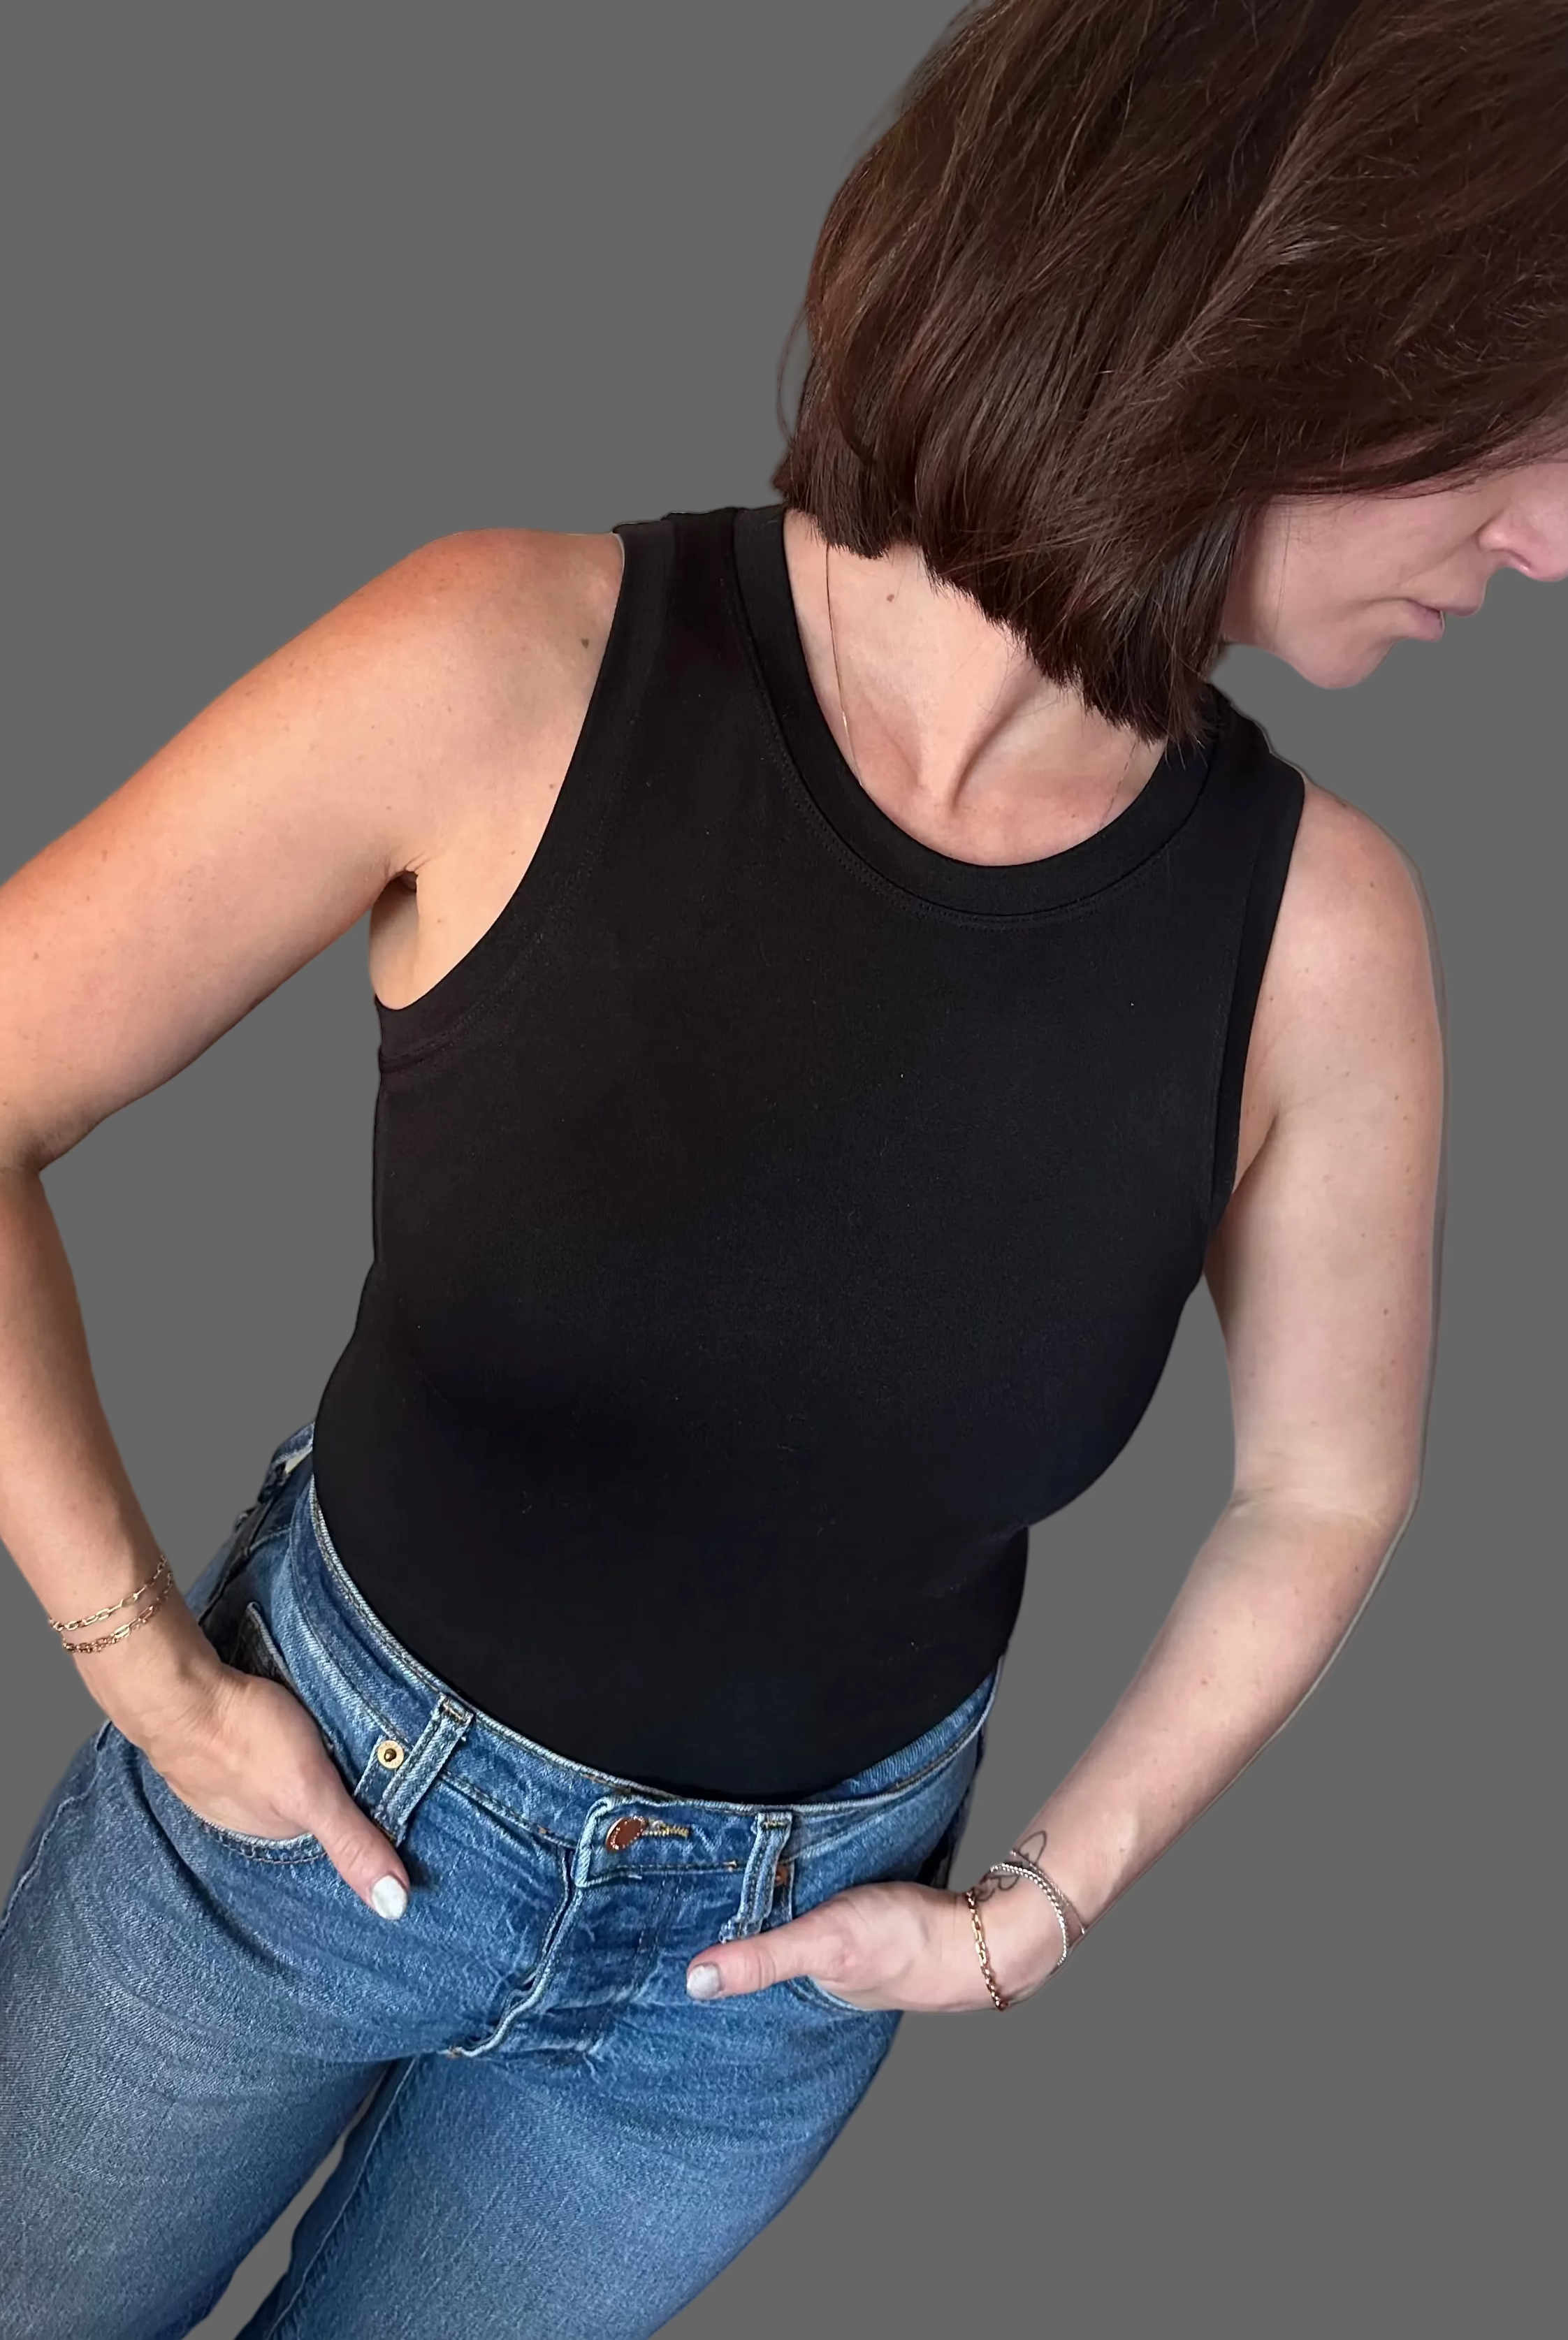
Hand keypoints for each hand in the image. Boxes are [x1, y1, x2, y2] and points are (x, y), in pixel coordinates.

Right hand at [141, 1663, 410, 1920]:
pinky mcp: (209, 1741)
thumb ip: (351, 1841)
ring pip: (273, 1773)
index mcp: (273, 1832)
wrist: (174, 1692)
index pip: (329, 1829)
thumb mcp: (312, 1792)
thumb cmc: (242, 1736)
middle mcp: (243, 1815)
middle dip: (325, 1782)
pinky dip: (265, 1734)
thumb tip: (393, 1906)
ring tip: (314, 1728)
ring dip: (292, 1756)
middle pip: (301, 1800)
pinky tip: (271, 1717)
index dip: (357, 1807)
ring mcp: (219, 1780)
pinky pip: (248, 1744)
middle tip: (352, 1748)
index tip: (383, 1786)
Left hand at [683, 1876, 1059, 2011]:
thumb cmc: (906, 1942)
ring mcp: (874, 1952)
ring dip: (803, 1910)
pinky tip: (835, 1877)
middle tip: (724, 1893)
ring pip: (823, 1929)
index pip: (762, 1974)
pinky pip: (854, 1906)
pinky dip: (839, 1894)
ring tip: (770, 1883)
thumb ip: (762, 1957)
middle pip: (791, 1950)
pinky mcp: (898, 1920)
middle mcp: (844, 1978)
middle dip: (763, 1928)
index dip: (732, 1954)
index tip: (690, 1933)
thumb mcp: (822, 1942)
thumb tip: (694, 1981)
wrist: (990, 1933)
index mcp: (820, 1988)